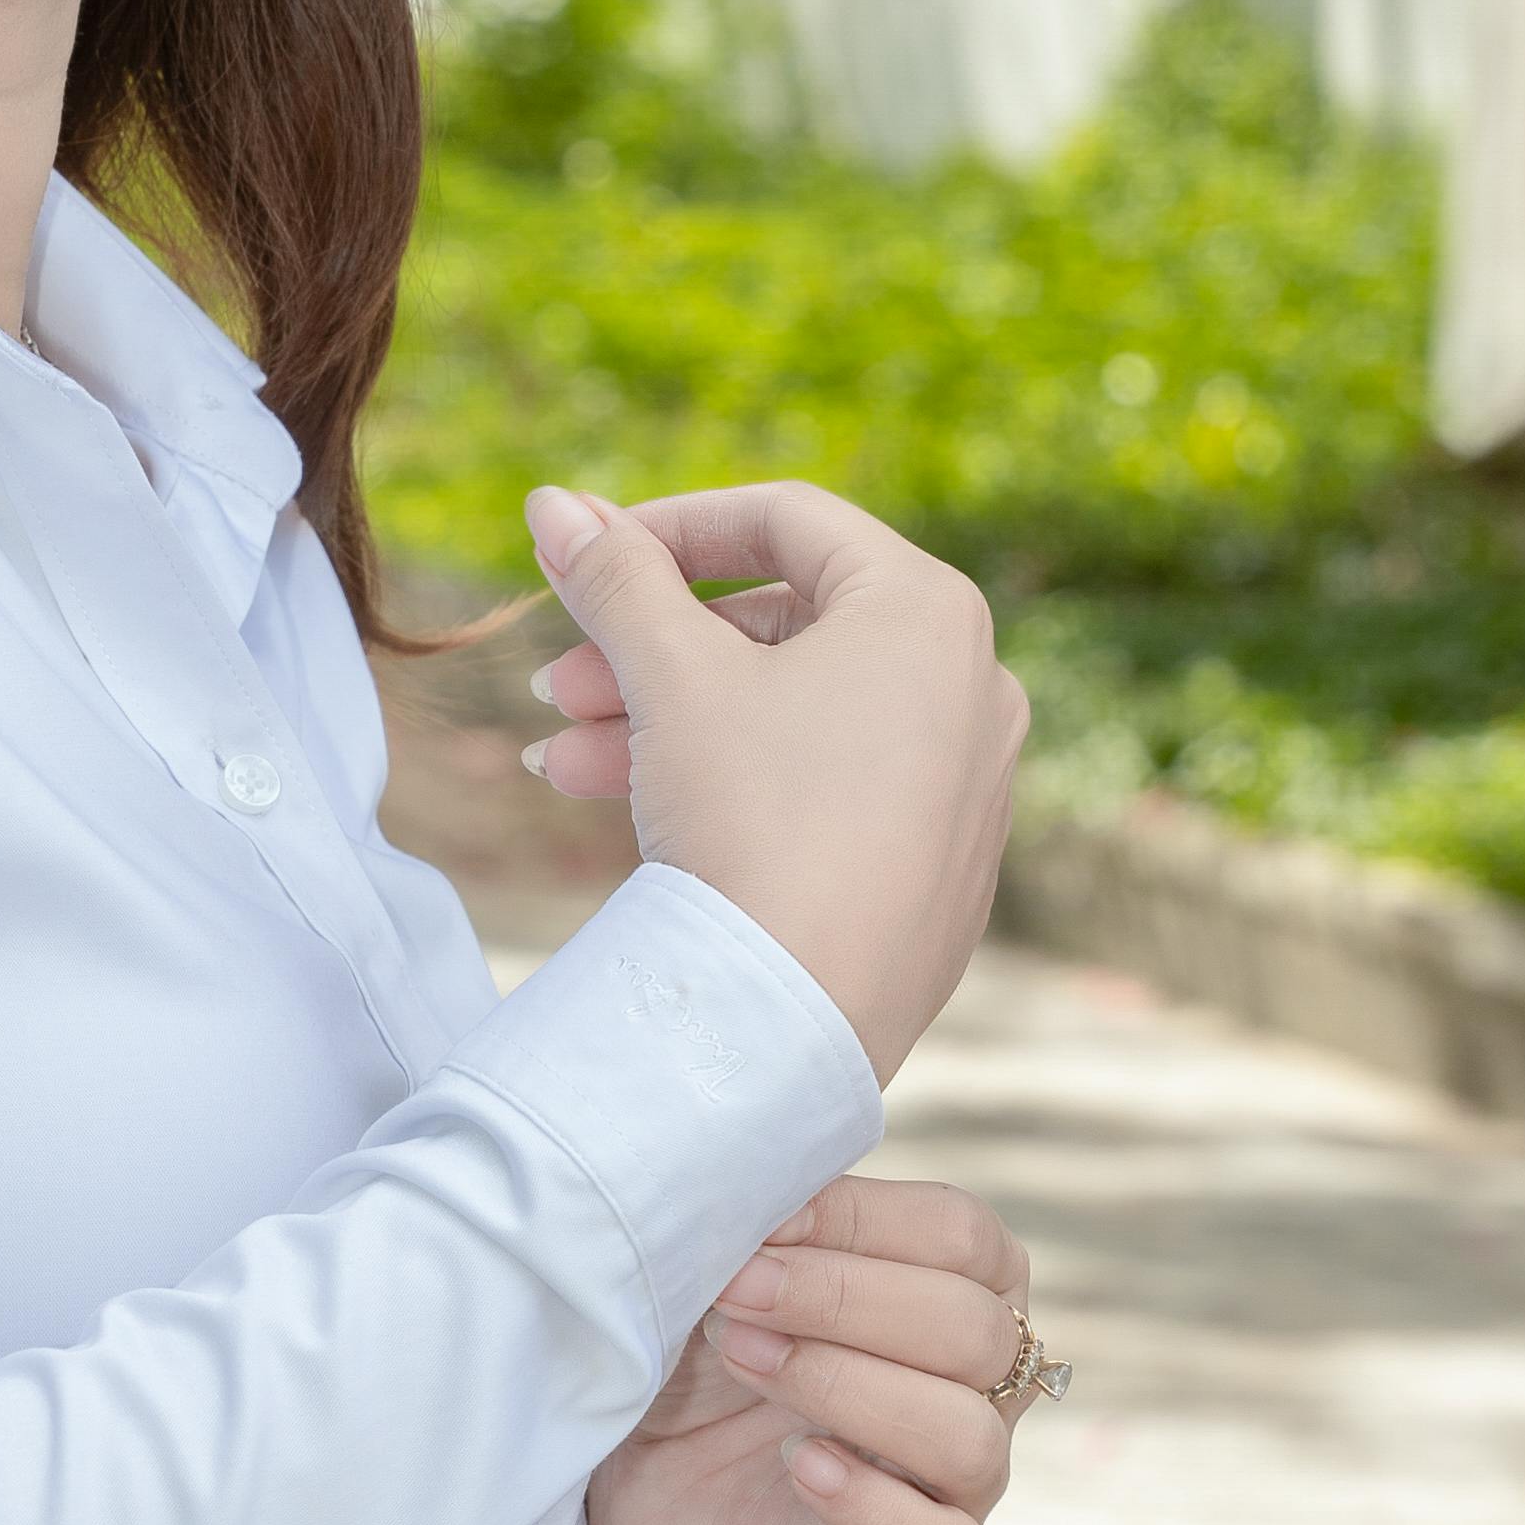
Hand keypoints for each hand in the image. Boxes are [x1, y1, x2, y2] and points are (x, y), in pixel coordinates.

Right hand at [523, 479, 1026, 1081]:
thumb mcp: (671, 677)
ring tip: (564, 763)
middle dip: (652, 650)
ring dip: (667, 722)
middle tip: (557, 686)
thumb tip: (554, 503)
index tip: (583, 560)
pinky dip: (732, 783)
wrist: (799, 1021)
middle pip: (784, 627)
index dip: (666, 528)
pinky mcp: (937, 869)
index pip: (787, 521)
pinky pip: (824, 789)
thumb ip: (614, 577)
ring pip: (791, 716)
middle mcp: (971, 687)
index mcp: (929, 611)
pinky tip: (631, 813)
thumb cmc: (754, 822)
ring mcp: (963, 784)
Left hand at [585, 1176, 1041, 1524]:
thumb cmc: (698, 1350)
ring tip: (748, 1361)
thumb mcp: (729, 1270)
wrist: (630, 1475)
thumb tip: (778, 1185)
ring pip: (968, 1435)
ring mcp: (960, 1480)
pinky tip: (798, 1465)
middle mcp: (983, 1381)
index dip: (865, 1222)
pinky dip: (873, 1504)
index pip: (963, 1236)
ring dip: (848, 1390)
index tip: (763, 1221)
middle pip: (973, 1329)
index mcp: (962, 1286)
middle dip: (844, 1302)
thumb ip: (776, 1226)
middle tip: (734, 1295)